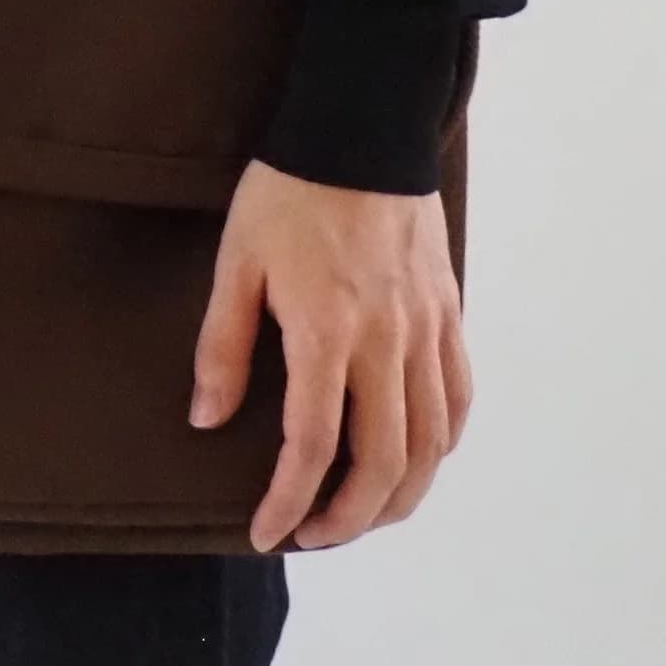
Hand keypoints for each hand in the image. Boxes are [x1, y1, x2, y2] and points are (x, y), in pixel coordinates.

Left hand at [189, 160, 471, 552]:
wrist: (361, 129)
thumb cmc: (289, 191)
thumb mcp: (237, 261)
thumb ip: (223, 346)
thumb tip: (208, 418)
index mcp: (328, 331)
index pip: (313, 446)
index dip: (289, 501)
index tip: (266, 533)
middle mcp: (387, 341)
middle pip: (385, 463)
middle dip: (348, 519)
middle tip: (311, 536)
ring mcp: (426, 329)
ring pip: (432, 443)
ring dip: (401, 496)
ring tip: (361, 515)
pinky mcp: (448, 313)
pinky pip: (457, 398)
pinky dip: (441, 445)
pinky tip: (416, 460)